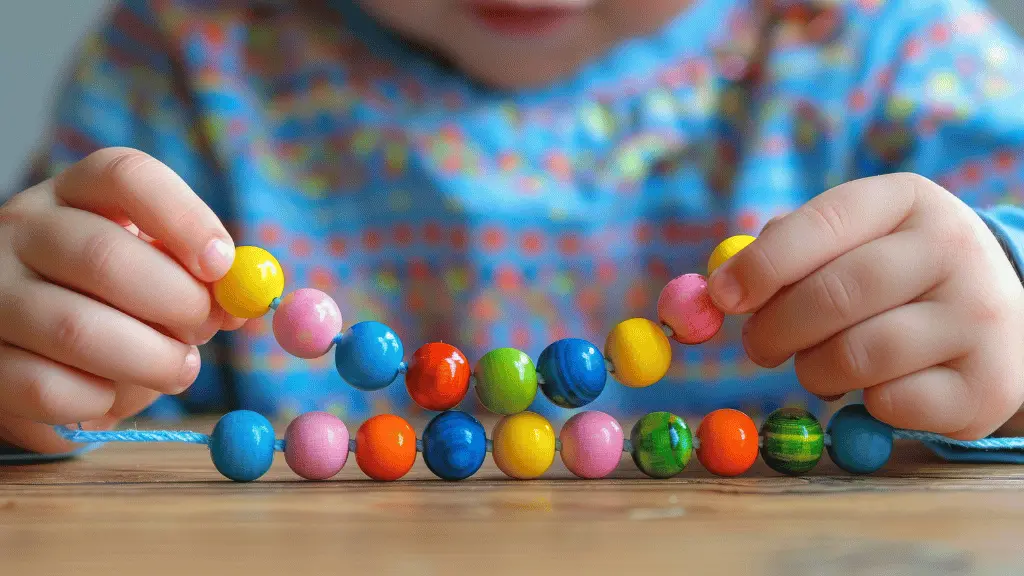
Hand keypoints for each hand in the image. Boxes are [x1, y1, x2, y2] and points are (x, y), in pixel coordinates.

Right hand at [0, 148, 244, 452]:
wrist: (27, 346)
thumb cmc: (112, 300)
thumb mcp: (155, 271)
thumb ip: (199, 280)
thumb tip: (246, 304)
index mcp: (76, 193)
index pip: (126, 177)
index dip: (184, 218)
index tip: (222, 264)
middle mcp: (22, 230)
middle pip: (103, 256)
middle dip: (176, 303)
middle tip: (204, 329)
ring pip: (75, 328)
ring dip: (149, 360)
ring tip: (178, 369)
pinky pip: (47, 387)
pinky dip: (99, 399)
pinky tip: (113, 392)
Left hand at [708, 173, 1023, 438]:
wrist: (1002, 321)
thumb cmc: (897, 277)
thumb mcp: (857, 240)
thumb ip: (790, 249)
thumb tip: (722, 285)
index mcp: (909, 200)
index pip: (824, 222)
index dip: (763, 264)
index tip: (722, 296)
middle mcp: (953, 248)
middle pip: (834, 294)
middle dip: (775, 329)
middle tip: (757, 348)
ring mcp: (978, 317)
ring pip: (857, 355)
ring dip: (815, 370)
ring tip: (820, 366)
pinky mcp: (986, 385)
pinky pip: (890, 403)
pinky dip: (864, 402)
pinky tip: (879, 386)